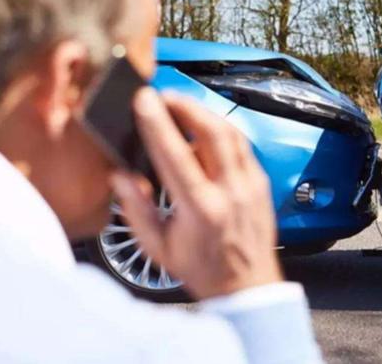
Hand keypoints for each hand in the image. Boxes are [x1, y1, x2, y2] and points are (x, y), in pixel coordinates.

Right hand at [110, 88, 282, 298]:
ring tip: (181, 106)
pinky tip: (205, 129)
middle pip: (212, 131)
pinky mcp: (261, 182)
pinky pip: (242, 145)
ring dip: (204, 112)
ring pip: (231, 133)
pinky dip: (222, 130)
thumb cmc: (203, 270)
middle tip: (164, 95)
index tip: (144, 100)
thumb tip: (120, 176)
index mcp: (201, 209)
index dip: (157, 123)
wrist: (248, 286)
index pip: (176, 154)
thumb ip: (136, 210)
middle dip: (185, 104)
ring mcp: (251, 185)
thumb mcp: (158, 248)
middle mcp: (231, 192)